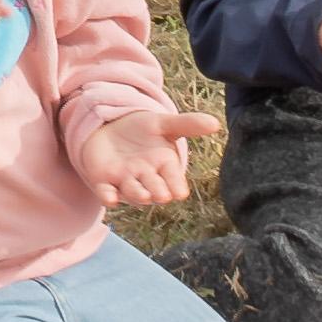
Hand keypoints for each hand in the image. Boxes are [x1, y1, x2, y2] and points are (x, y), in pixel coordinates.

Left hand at [76, 110, 196, 205]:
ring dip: (137, 195)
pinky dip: (108, 197)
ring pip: (133, 193)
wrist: (110, 127)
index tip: (180, 192)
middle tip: (162, 195)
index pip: (174, 181)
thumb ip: (187, 124)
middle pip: (155, 189)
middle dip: (158, 192)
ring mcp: (126, 181)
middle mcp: (147, 178)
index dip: (176, 186)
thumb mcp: (163, 124)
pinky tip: (110, 198)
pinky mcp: (105, 181)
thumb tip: (216, 123)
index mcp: (165, 167)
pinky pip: (106, 193)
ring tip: (143, 195)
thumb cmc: (141, 130)